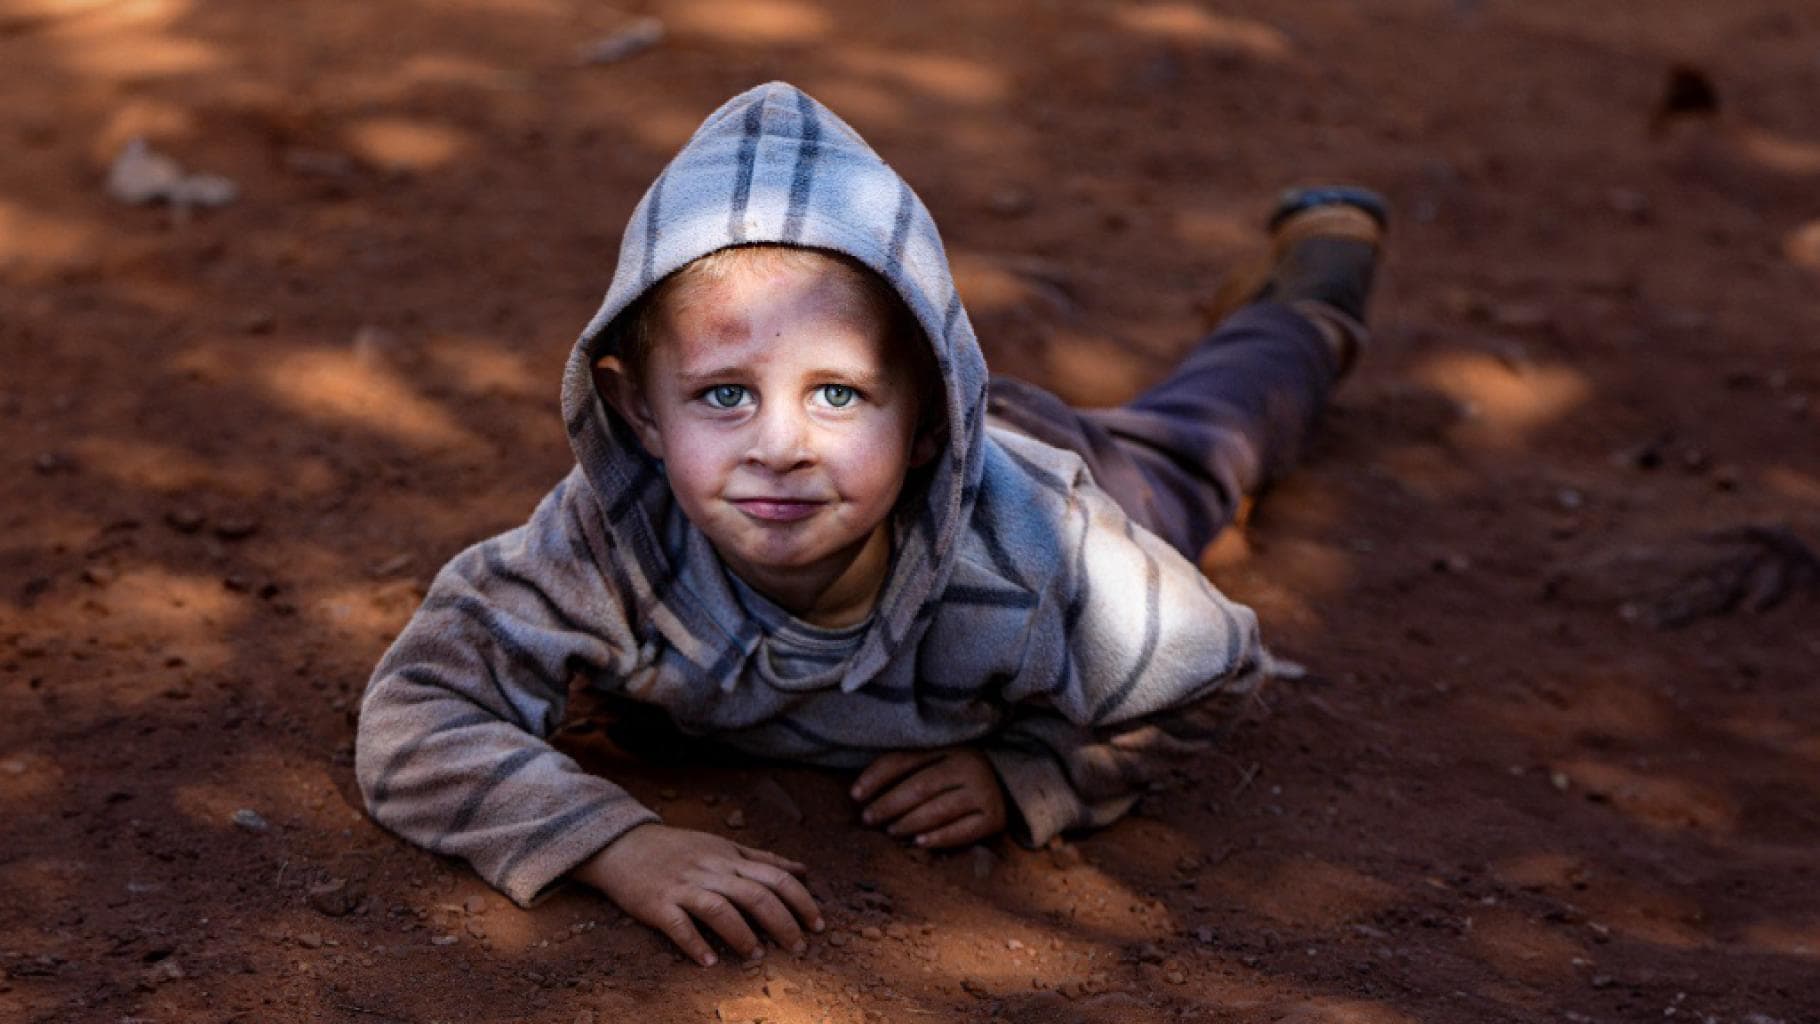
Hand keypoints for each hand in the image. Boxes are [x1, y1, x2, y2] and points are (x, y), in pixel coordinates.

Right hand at [574, 823, 822, 966]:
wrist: (622, 844)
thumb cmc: (678, 848)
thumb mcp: (723, 845)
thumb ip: (763, 858)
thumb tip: (803, 871)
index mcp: (730, 857)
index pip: (776, 876)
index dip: (801, 900)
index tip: (819, 924)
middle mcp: (711, 870)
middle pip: (755, 893)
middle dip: (782, 922)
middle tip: (799, 947)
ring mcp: (683, 886)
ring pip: (719, 907)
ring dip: (742, 933)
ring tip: (758, 955)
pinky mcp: (656, 903)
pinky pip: (678, 924)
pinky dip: (695, 943)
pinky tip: (709, 962)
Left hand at [851, 748, 1007, 848]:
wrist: (1011, 784)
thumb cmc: (958, 775)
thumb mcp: (936, 760)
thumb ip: (905, 769)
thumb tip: (859, 792)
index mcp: (948, 747)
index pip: (904, 760)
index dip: (876, 777)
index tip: (855, 795)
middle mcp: (968, 766)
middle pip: (919, 786)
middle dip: (888, 804)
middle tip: (869, 819)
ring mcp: (983, 792)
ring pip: (938, 809)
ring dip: (908, 823)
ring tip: (890, 831)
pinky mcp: (994, 817)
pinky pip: (962, 831)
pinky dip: (938, 838)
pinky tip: (919, 842)